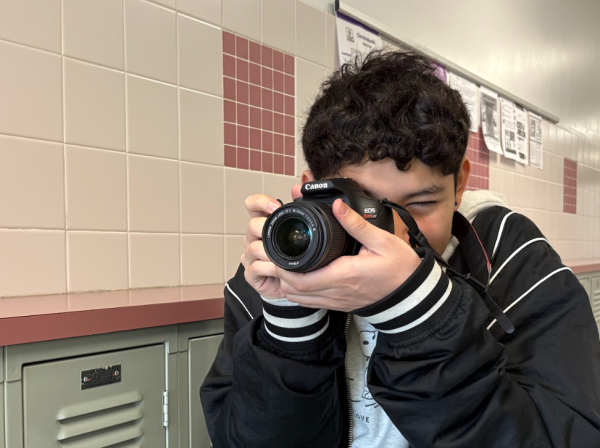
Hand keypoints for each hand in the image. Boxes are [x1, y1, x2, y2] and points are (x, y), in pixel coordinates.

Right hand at [240, 186, 301, 298]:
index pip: (252, 204)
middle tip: (282, 235)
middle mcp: (254, 237)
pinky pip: (255, 268)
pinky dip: (269, 269)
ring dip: (271, 253)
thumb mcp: (302, 231)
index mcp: (265, 223)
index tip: (276, 206)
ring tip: (285, 258)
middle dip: (266, 228)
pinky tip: (280, 271)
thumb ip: (301, 207)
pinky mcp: (251, 273)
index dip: (260, 202)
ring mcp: (251, 255)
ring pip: (253, 247)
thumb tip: (301, 184)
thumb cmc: (296, 257)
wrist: (294, 285)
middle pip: (252, 225)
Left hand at [276, 199, 421, 311]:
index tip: (277, 253)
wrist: (412, 294)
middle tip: (277, 255)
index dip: (283, 269)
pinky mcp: (340, 305)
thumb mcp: (382, 241)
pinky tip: (300, 277)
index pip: (301, 280)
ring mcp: (337, 301)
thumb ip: (356, 224)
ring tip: (286, 265)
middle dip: (280, 274)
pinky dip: (300, 292)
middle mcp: (337, 292)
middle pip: (294, 291)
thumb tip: (337, 206)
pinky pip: (312, 302)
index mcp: (343, 275)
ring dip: (288, 284)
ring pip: (300, 299)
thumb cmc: (400, 269)